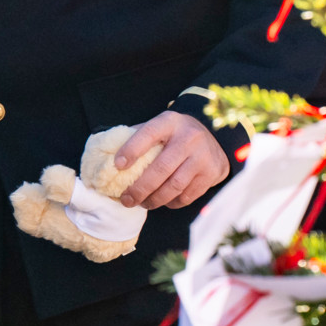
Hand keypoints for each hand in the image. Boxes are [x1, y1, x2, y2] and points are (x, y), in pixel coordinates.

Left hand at [113, 111, 229, 209]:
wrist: (216, 137)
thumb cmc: (176, 135)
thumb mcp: (161, 127)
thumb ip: (138, 137)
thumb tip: (108, 156)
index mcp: (170, 122)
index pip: (149, 133)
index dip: (132, 149)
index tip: (118, 165)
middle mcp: (189, 138)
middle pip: (161, 168)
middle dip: (140, 188)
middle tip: (126, 200)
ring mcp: (203, 157)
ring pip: (174, 186)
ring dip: (154, 200)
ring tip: (142, 204)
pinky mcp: (212, 173)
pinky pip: (187, 196)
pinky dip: (171, 203)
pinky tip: (163, 201)